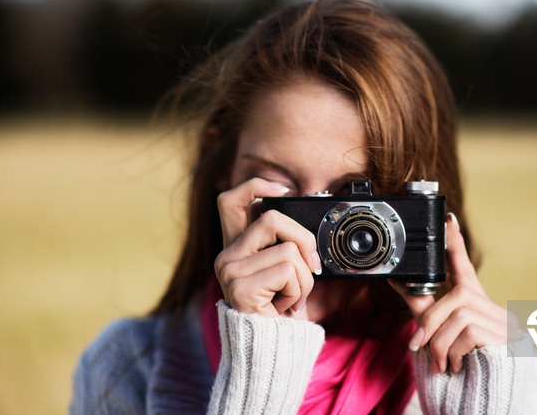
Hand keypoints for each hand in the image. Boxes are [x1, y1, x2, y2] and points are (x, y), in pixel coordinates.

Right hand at [214, 178, 321, 316]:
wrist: (274, 350)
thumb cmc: (282, 311)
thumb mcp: (285, 270)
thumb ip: (286, 243)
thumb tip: (308, 217)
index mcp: (235, 247)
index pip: (230, 199)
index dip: (256, 185)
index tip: (284, 190)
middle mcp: (225, 256)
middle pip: (272, 217)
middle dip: (304, 239)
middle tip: (311, 266)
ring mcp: (229, 271)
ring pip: (288, 248)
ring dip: (305, 277)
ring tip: (292, 296)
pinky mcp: (240, 288)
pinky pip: (288, 271)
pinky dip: (300, 290)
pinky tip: (285, 307)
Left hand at [390, 213, 517, 373]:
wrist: (488, 395)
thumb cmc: (463, 363)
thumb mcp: (439, 332)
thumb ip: (422, 306)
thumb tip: (397, 281)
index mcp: (476, 306)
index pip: (465, 267)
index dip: (456, 244)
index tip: (448, 219)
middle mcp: (494, 310)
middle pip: (457, 295)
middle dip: (431, 320)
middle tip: (418, 345)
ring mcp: (505, 324)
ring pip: (458, 314)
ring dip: (439, 342)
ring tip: (441, 363)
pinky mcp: (506, 338)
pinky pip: (467, 332)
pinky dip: (452, 351)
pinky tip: (455, 366)